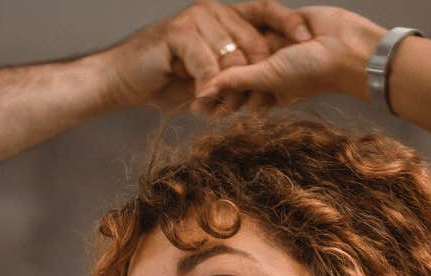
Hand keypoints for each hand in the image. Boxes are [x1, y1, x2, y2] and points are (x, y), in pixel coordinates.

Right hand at [94, 0, 311, 113]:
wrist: (121, 82)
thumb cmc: (165, 81)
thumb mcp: (209, 77)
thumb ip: (237, 72)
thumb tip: (275, 86)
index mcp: (224, 16)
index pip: (266, 11)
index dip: (289, 24)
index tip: (309, 44)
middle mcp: (213, 11)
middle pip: (255, 42)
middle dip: (255, 81)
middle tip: (245, 109)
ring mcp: (195, 19)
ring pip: (233, 58)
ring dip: (227, 93)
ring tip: (214, 110)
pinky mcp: (178, 33)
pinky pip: (208, 66)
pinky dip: (207, 89)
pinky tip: (200, 102)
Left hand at [196, 4, 388, 106]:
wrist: (348, 47)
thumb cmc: (313, 70)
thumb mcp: (269, 77)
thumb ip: (237, 80)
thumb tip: (205, 92)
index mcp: (268, 91)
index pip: (236, 96)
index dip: (216, 100)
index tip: (192, 106)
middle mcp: (270, 70)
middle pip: (236, 73)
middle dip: (216, 78)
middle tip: (186, 83)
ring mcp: (276, 47)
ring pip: (244, 49)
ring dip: (226, 52)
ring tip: (198, 58)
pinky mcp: (281, 24)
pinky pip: (257, 26)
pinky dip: (241, 29)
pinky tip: (218, 27)